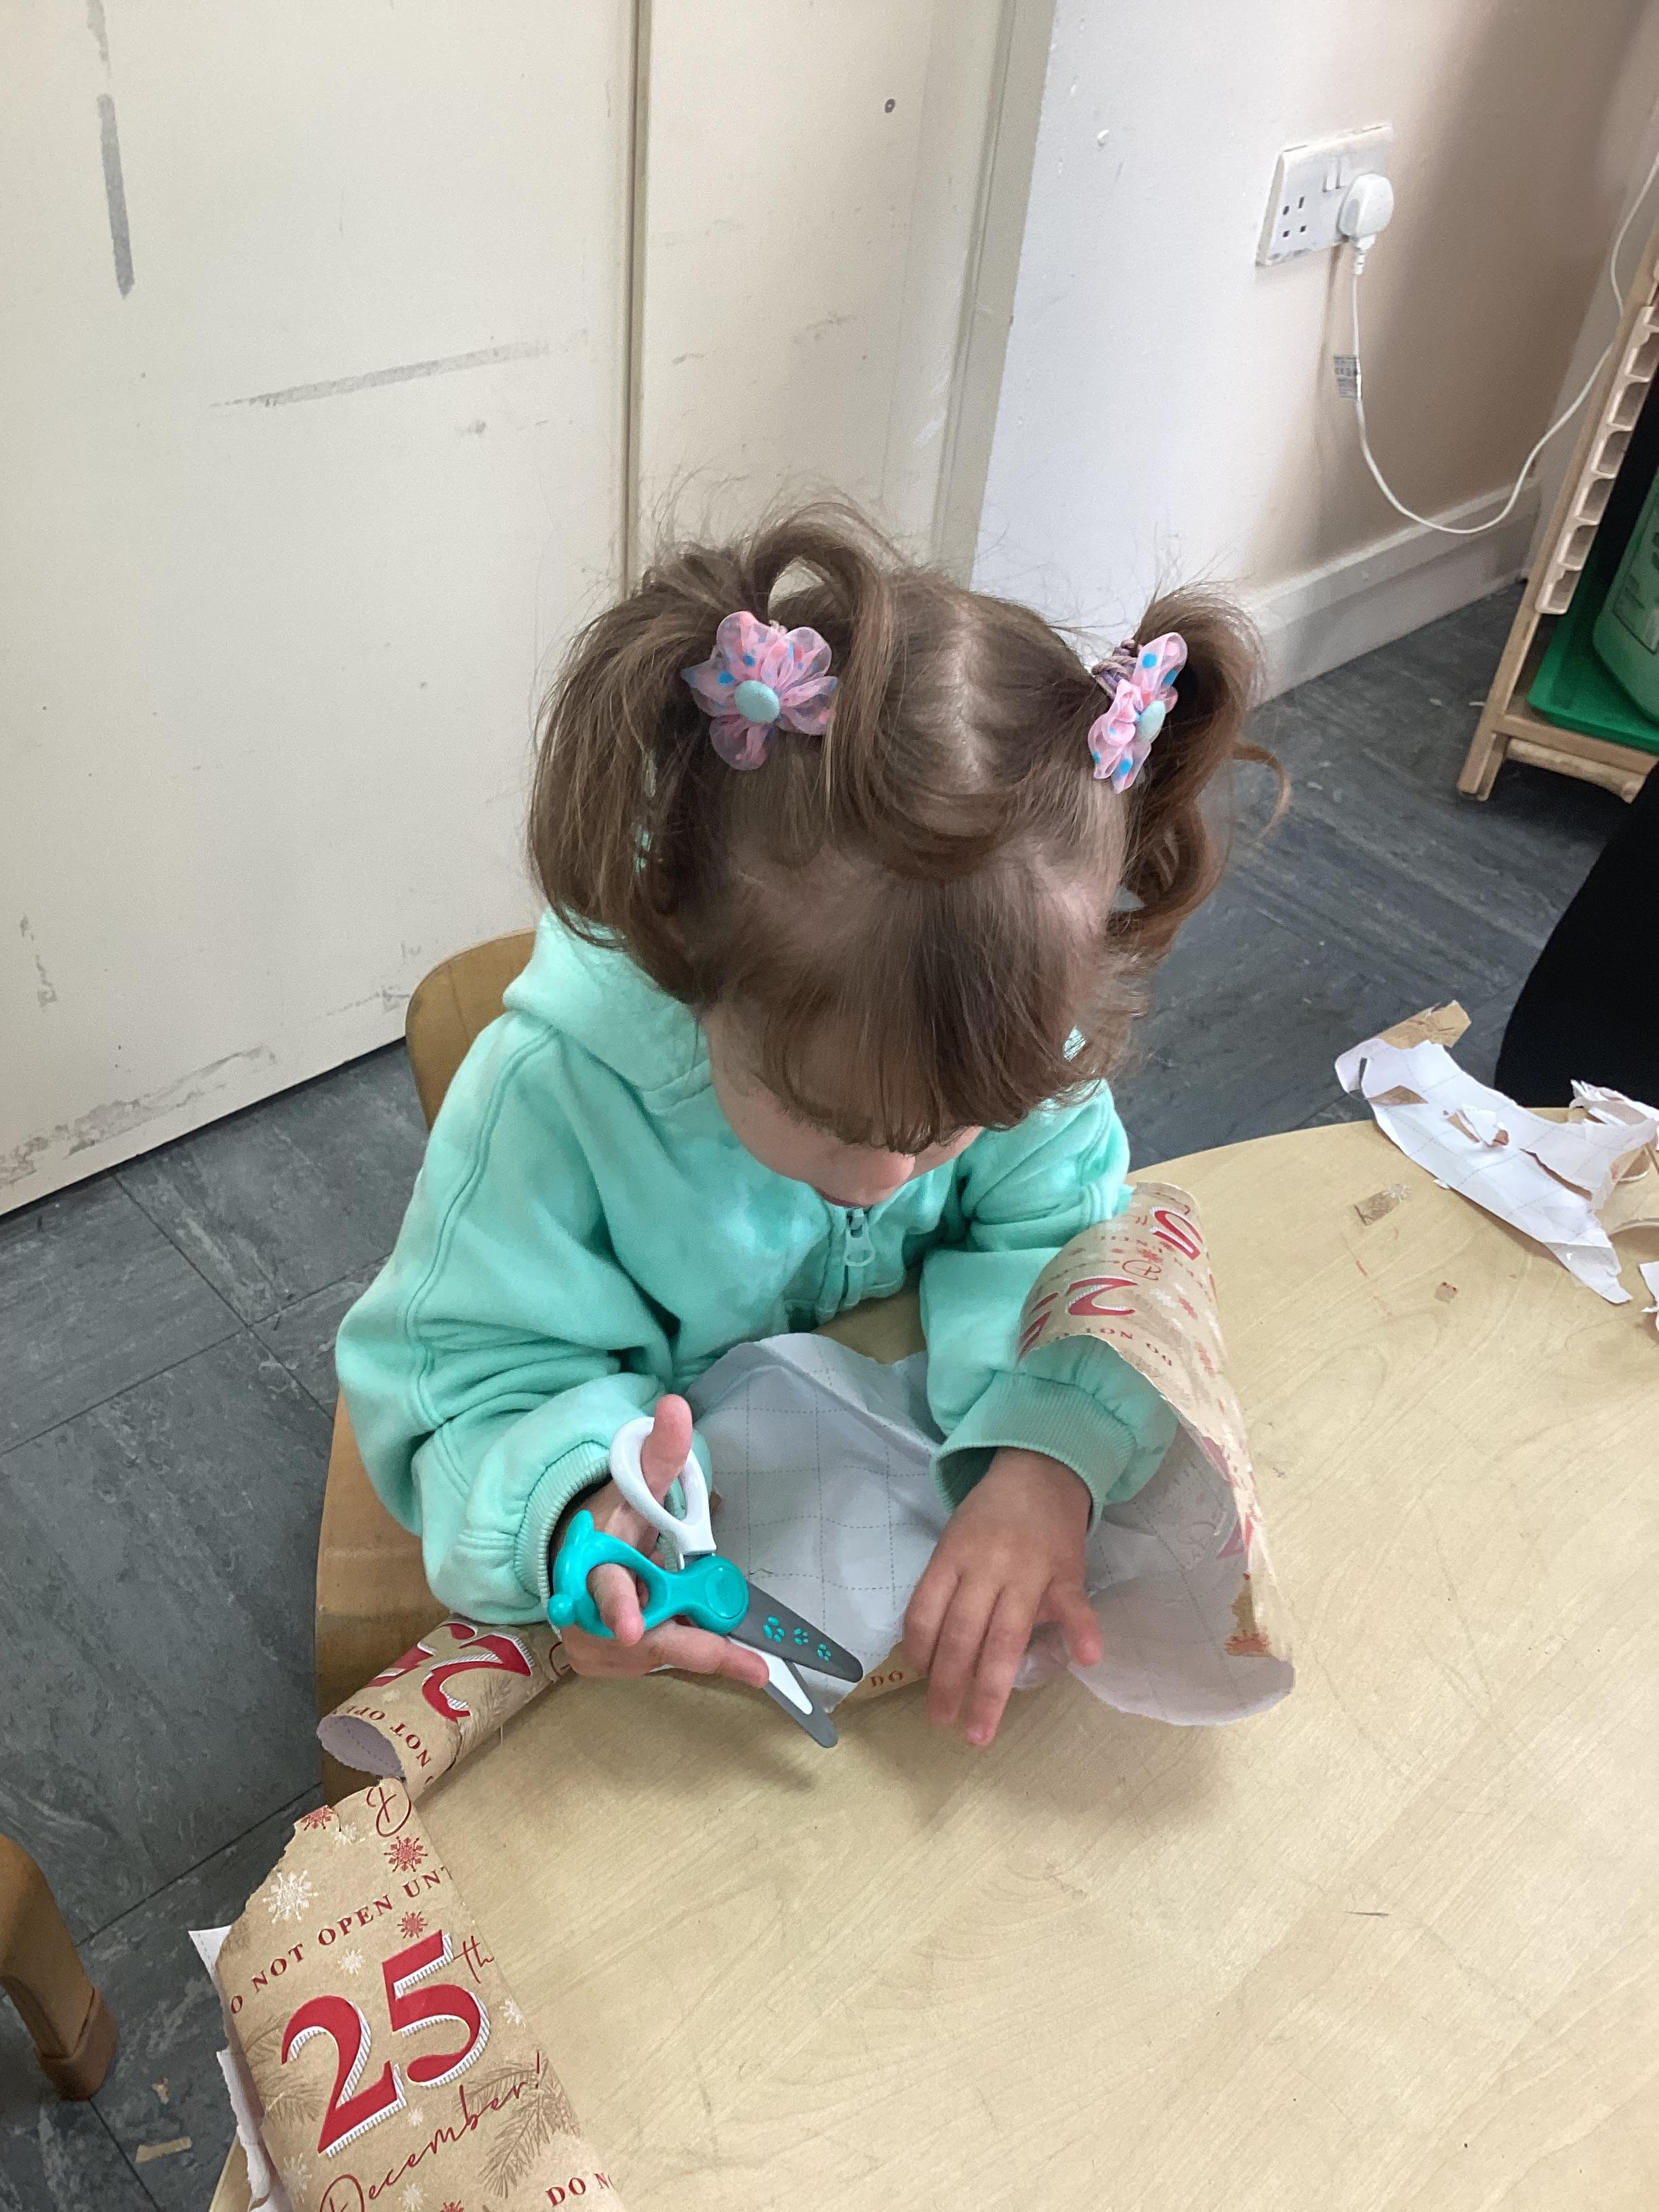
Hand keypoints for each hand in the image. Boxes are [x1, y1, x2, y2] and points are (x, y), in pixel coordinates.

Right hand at [551, 1395, 769, 1689]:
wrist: (575, 1558)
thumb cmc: (611, 1520)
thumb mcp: (636, 1484)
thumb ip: (661, 1451)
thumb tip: (677, 1406)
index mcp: (590, 1565)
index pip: (604, 1588)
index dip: (619, 1608)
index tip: (630, 1628)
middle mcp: (583, 1614)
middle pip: (644, 1641)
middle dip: (699, 1649)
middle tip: (752, 1667)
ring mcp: (591, 1647)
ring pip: (659, 1655)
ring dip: (696, 1641)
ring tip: (720, 1627)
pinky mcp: (602, 1667)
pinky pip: (657, 1663)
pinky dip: (684, 1649)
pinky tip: (693, 1631)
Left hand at [903, 1447, 1100, 1747]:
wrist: (1039, 1468)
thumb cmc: (991, 1514)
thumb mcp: (955, 1538)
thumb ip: (947, 1586)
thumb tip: (929, 1648)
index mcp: (952, 1556)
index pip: (925, 1610)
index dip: (919, 1650)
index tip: (921, 1678)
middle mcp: (986, 1566)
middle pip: (962, 1633)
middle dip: (949, 1685)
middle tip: (942, 1723)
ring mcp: (1027, 1570)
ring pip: (1006, 1635)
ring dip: (991, 1688)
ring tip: (980, 1731)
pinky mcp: (1065, 1571)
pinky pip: (1073, 1604)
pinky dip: (1082, 1629)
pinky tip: (1086, 1658)